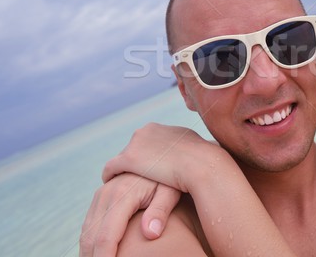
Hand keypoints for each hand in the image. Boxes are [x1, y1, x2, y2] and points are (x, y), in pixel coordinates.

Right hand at [79, 173, 180, 256]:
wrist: (164, 155)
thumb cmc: (172, 177)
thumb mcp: (171, 192)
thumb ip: (160, 211)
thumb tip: (150, 234)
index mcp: (122, 194)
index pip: (106, 236)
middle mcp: (106, 193)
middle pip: (90, 236)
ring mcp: (102, 193)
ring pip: (86, 230)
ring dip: (88, 250)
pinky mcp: (102, 195)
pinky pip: (89, 223)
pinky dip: (90, 241)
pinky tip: (97, 253)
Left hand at [102, 123, 227, 191]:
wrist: (203, 165)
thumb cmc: (205, 162)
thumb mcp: (195, 149)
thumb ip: (186, 149)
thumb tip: (189, 154)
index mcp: (161, 128)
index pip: (148, 141)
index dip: (147, 157)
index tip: (148, 170)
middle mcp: (147, 130)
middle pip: (134, 148)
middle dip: (134, 162)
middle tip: (134, 180)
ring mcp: (137, 143)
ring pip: (122, 158)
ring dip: (123, 170)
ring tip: (123, 185)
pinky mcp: (129, 158)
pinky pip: (111, 168)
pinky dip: (111, 176)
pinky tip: (113, 187)